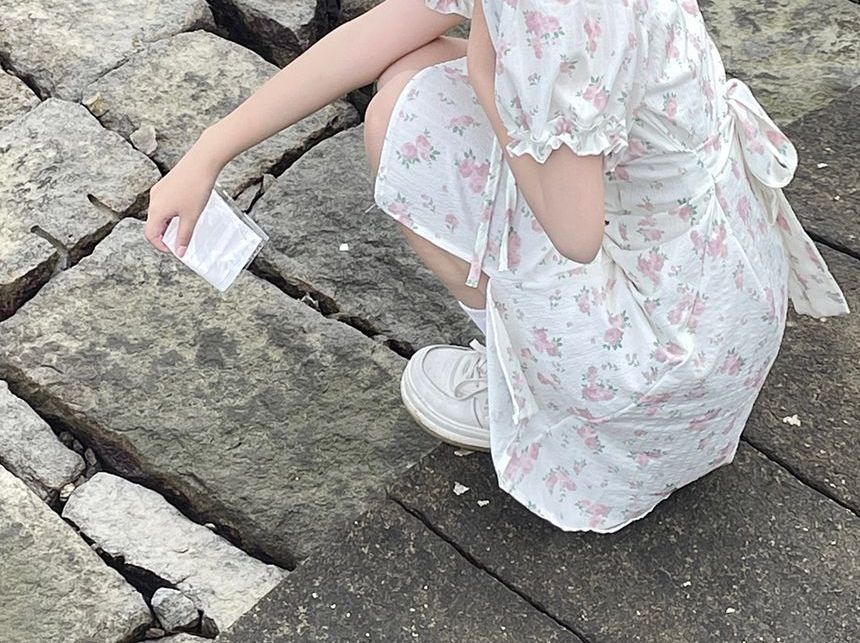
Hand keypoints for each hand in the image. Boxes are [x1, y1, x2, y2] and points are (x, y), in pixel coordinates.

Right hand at [144, 137, 223, 256]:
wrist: (202, 162)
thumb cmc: (196, 189)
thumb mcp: (191, 217)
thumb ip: (184, 236)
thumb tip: (179, 252)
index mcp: (156, 210)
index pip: (150, 234)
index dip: (161, 245)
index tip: (175, 250)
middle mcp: (154, 199)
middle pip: (154, 224)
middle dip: (166, 235)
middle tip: (182, 240)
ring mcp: (159, 190)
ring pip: (160, 213)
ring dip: (170, 223)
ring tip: (186, 226)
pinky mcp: (167, 184)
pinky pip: (165, 203)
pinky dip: (173, 212)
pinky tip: (188, 211)